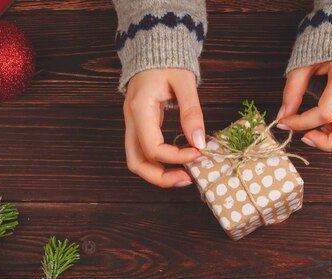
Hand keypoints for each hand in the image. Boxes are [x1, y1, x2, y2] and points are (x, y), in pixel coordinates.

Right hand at [123, 69, 204, 187]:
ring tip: (184, 176)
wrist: (154, 48)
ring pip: (138, 161)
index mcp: (139, 109)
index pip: (153, 148)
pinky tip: (180, 161)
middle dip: (161, 177)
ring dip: (159, 174)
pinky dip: (160, 162)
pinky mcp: (140, 126)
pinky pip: (145, 152)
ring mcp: (133, 124)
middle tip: (188, 179)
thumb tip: (199, 142)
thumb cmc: (167, 61)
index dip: (177, 157)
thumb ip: (191, 112)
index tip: (200, 153)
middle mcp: (131, 120)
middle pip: (136, 163)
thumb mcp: (184, 82)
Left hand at [277, 59, 331, 152]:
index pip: (326, 112)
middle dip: (329, 143)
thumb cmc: (326, 45)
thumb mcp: (304, 63)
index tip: (285, 123)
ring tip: (318, 135)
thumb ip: (292, 90)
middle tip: (306, 138)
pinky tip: (330, 130)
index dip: (302, 123)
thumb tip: (283, 116)